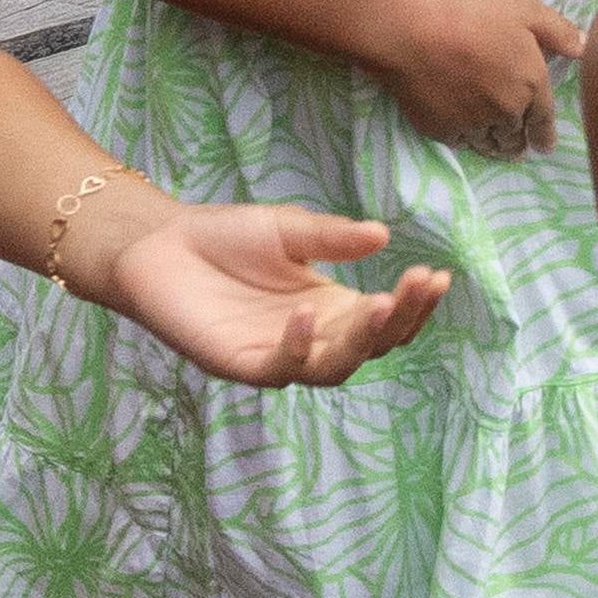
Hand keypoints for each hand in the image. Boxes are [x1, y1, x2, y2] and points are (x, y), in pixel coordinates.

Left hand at [98, 197, 442, 389]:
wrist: (160, 243)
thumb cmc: (227, 236)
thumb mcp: (289, 229)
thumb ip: (333, 238)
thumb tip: (384, 235)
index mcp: (333, 308)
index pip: (386, 319)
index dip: (415, 304)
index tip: (437, 276)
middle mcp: (313, 338)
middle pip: (372, 347)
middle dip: (402, 319)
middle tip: (419, 284)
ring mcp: (279, 356)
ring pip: (334, 368)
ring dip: (362, 341)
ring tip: (381, 303)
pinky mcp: (240, 364)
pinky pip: (278, 369)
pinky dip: (297, 347)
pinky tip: (306, 312)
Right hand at [346, 0, 575, 153]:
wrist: (409, 28)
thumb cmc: (470, 10)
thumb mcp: (524, 7)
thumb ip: (557, 31)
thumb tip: (585, 48)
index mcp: (530, 85)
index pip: (543, 118)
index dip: (545, 134)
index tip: (546, 146)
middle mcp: (505, 112)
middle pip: (516, 136)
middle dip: (520, 142)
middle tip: (520, 148)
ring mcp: (471, 123)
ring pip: (490, 144)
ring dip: (498, 148)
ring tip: (501, 152)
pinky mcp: (439, 128)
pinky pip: (461, 143)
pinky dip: (469, 143)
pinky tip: (468, 140)